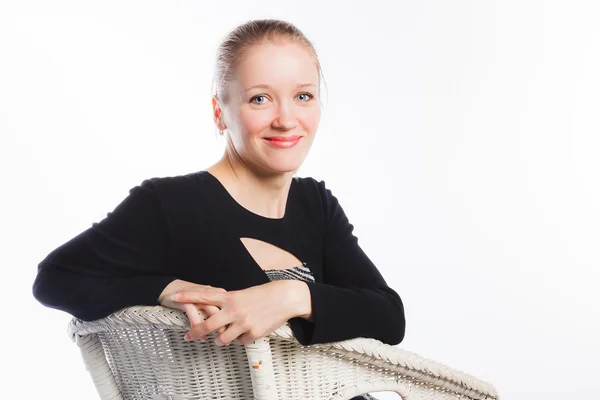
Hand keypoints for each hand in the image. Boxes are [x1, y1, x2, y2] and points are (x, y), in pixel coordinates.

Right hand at [158, 279, 228, 334]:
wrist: (170, 288)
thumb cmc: (190, 297)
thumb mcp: (207, 301)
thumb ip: (217, 309)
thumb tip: (228, 325)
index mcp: (217, 294)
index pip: (230, 308)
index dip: (233, 321)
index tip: (234, 333)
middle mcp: (210, 294)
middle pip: (224, 310)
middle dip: (226, 326)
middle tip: (227, 339)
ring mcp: (199, 297)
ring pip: (211, 314)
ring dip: (214, 329)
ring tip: (215, 340)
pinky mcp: (186, 301)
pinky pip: (195, 317)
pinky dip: (198, 328)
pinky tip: (200, 337)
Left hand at [171, 281, 294, 345]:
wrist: (285, 298)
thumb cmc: (263, 294)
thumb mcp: (243, 295)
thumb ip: (228, 304)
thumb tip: (215, 314)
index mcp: (231, 297)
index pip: (205, 296)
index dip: (188, 296)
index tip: (174, 297)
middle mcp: (234, 310)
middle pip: (207, 325)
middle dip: (196, 332)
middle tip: (189, 336)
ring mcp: (244, 323)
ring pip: (222, 339)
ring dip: (219, 340)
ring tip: (221, 339)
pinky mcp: (253, 333)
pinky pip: (240, 341)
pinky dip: (240, 339)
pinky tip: (246, 332)